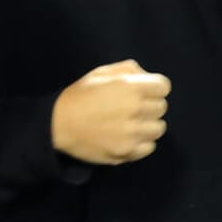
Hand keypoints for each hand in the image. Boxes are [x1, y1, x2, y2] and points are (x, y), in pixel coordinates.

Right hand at [51, 60, 170, 164]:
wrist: (57, 125)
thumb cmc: (79, 95)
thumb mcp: (100, 73)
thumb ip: (128, 69)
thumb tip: (147, 78)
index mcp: (130, 87)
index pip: (164, 86)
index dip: (153, 87)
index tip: (142, 91)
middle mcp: (135, 110)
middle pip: (161, 107)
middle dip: (149, 105)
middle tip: (131, 107)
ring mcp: (133, 134)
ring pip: (158, 128)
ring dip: (148, 124)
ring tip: (130, 124)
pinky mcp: (127, 152)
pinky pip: (150, 147)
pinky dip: (142, 142)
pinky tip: (127, 137)